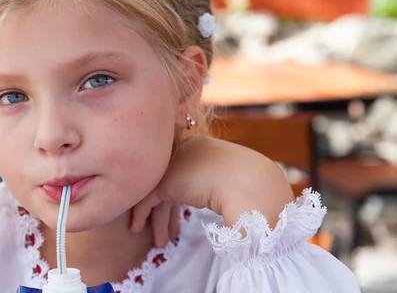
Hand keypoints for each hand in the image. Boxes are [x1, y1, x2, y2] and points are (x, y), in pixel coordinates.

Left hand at [131, 137, 293, 239]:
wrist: (253, 186)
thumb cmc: (258, 191)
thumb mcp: (244, 188)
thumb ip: (232, 191)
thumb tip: (233, 203)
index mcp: (210, 153)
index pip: (191, 174)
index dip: (185, 200)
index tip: (184, 219)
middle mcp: (190, 156)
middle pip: (174, 184)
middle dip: (170, 212)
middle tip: (171, 234)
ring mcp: (177, 166)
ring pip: (159, 193)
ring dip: (159, 220)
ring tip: (161, 242)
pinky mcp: (165, 182)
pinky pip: (146, 199)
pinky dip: (140, 214)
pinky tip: (137, 228)